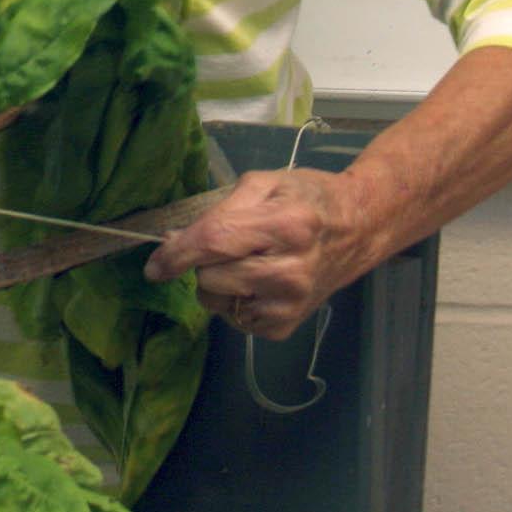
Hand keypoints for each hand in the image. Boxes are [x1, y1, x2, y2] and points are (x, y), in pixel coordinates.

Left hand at [142, 168, 365, 340]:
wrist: (358, 228)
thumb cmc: (306, 198)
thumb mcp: (264, 184)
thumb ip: (218, 210)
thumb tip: (174, 241)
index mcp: (285, 226)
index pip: (215, 243)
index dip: (177, 255)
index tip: (153, 267)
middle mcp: (290, 272)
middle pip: (210, 277)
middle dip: (204, 262)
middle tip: (227, 246)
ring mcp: (290, 304)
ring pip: (216, 301)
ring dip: (217, 283)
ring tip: (244, 262)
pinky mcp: (286, 326)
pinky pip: (233, 319)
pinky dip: (234, 300)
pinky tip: (256, 282)